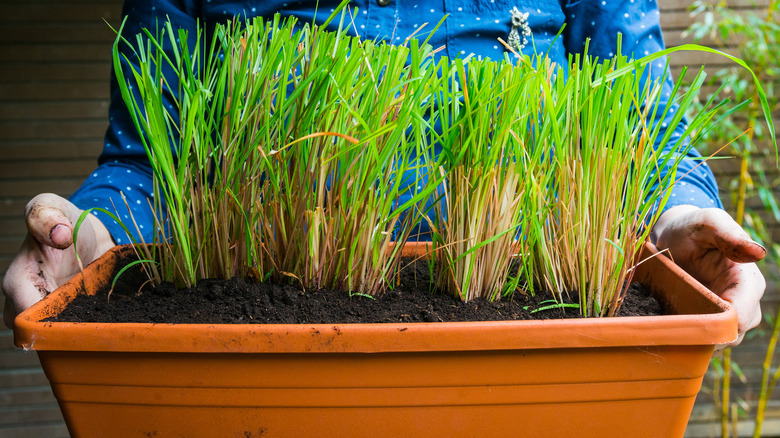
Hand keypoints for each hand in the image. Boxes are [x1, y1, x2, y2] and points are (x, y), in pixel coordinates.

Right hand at [2, 194, 114, 328]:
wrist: (88, 230)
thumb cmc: (61, 219)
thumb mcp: (50, 206)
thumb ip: (46, 215)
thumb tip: (59, 234)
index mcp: (19, 282)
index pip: (23, 316)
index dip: (45, 320)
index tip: (76, 309)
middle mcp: (34, 304)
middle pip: (44, 336)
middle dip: (71, 332)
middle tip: (103, 316)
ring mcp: (57, 313)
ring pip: (67, 338)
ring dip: (90, 332)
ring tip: (115, 318)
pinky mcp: (80, 315)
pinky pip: (88, 331)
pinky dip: (105, 327)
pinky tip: (124, 318)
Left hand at [652, 205, 765, 349]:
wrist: (673, 236)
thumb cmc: (691, 227)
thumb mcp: (707, 223)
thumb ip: (728, 234)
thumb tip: (757, 252)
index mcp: (747, 281)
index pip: (744, 314)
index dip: (721, 324)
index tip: (690, 322)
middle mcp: (743, 302)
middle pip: (732, 334)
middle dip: (705, 335)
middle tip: (671, 326)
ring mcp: (725, 313)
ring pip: (718, 341)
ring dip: (695, 339)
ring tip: (667, 327)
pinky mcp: (707, 318)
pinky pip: (702, 338)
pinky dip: (687, 338)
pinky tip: (667, 330)